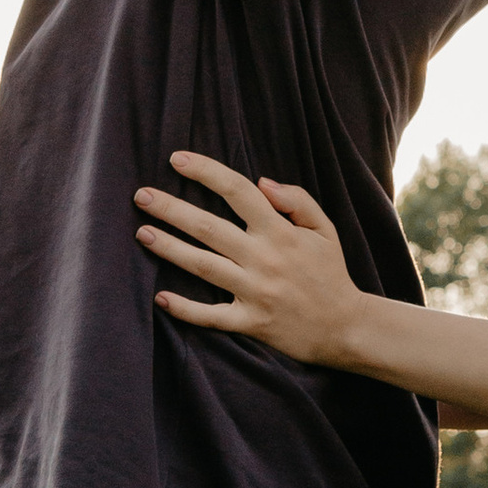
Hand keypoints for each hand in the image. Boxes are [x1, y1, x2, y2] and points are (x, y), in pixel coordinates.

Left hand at [136, 152, 370, 365]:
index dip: (205, 172)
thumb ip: (297, 200)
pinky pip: (211, 316)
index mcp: (280, 232)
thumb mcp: (324, 229)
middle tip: (141, 196)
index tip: (177, 159)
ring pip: (203, 266)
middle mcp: (263, 259)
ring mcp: (255, 292)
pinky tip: (160, 297)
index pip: (237, 191)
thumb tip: (261, 181)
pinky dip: (185, 309)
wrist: (345, 328)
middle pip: (208, 228)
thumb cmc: (331, 274)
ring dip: (170, 249)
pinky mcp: (251, 322)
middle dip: (172, 209)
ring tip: (143, 233)